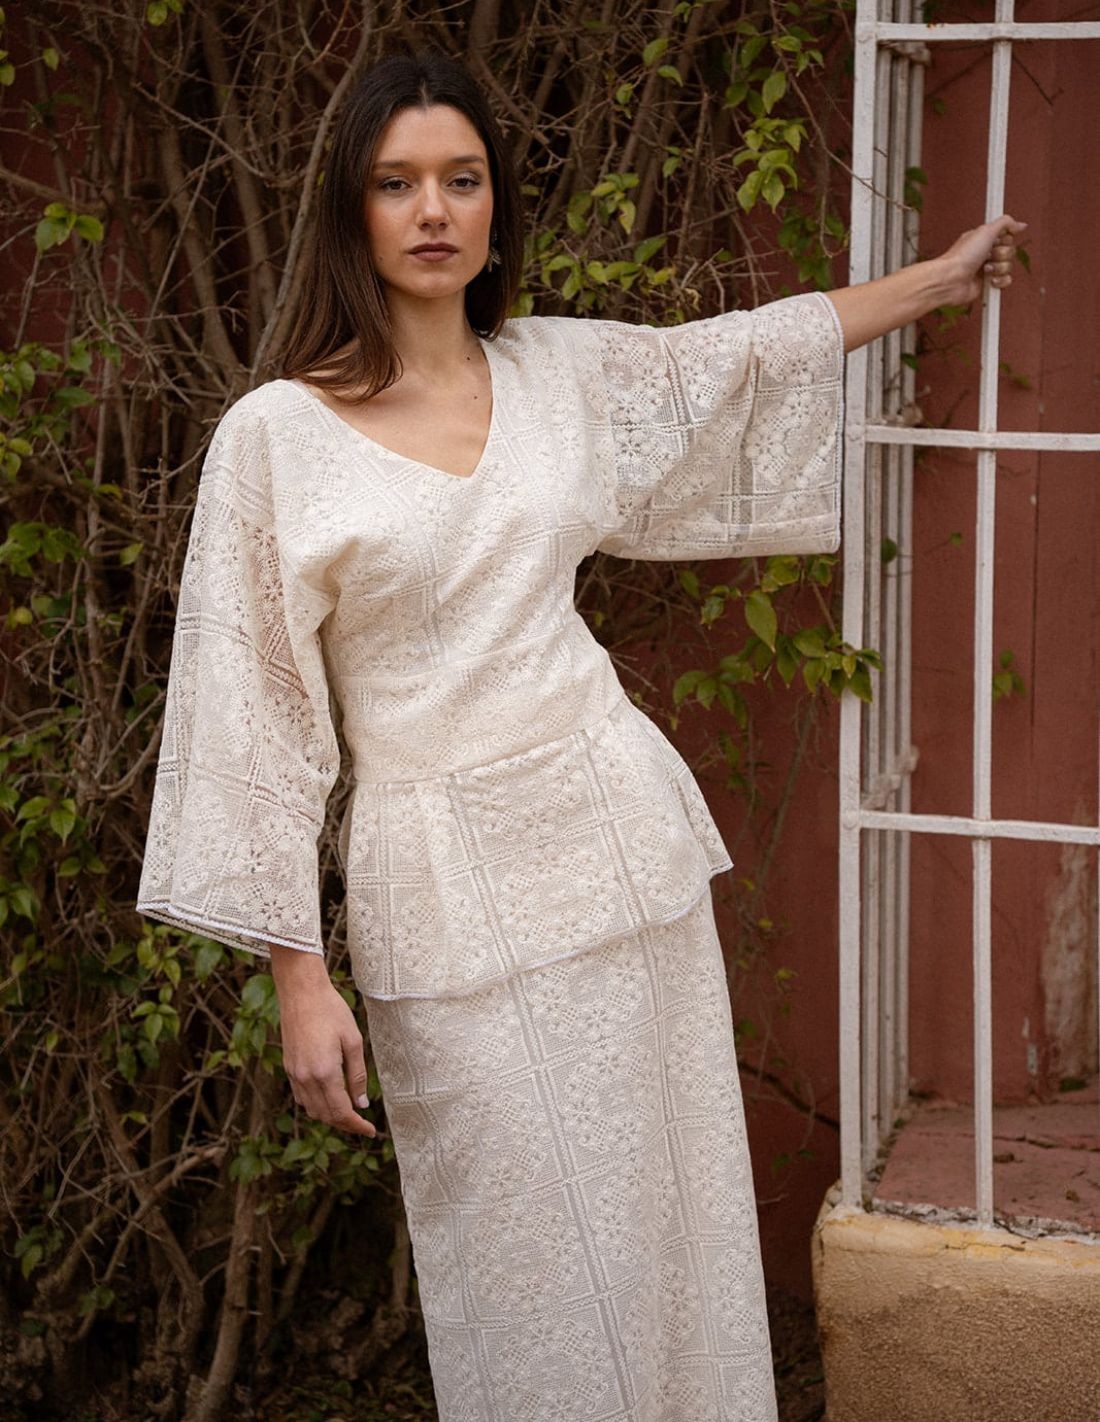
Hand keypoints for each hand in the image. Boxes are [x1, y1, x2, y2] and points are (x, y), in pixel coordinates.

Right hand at [271, 950, 379, 1138]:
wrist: (301, 992)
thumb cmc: (331, 1011)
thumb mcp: (353, 1041)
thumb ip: (357, 1075)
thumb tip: (362, 1104)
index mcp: (324, 1072)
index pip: (341, 1112)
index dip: (356, 1125)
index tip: (371, 1131)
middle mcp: (305, 1078)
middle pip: (325, 1116)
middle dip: (345, 1123)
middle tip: (363, 1124)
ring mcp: (294, 1074)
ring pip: (311, 1109)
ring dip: (330, 1116)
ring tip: (348, 1112)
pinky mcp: (288, 1067)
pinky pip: (301, 1097)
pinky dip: (316, 1104)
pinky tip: (329, 1097)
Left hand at [936, 213, 1027, 304]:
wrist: (951, 279)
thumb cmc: (962, 256)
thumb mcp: (986, 230)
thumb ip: (1005, 223)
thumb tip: (1020, 224)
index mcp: (985, 239)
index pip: (1008, 236)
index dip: (1006, 239)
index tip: (997, 240)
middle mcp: (986, 253)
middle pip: (1010, 251)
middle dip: (1001, 254)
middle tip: (987, 255)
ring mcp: (987, 269)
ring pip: (1009, 266)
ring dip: (998, 268)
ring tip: (984, 269)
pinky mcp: (988, 284)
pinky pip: (1006, 281)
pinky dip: (1000, 281)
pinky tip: (989, 280)